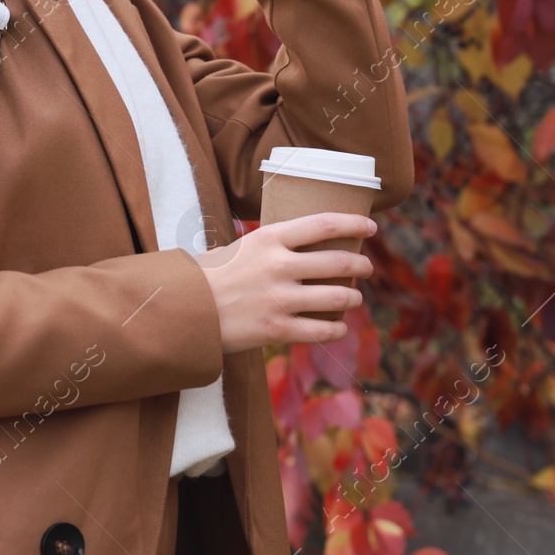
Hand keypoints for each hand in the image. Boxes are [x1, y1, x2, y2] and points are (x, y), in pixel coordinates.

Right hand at [189, 212, 375, 351]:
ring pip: (338, 298)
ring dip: (353, 298)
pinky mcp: (277, 329)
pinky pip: (322, 330)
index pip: (324, 225)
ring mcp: (280, 299)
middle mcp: (279, 266)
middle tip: (366, 268)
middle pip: (339, 263)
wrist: (183, 310)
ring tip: (354, 298)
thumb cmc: (208, 276)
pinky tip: (338, 327)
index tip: (371, 227)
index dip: (353, 224)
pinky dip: (337, 329)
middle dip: (361, 266)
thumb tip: (298, 245)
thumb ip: (269, 247)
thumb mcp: (238, 247)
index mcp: (268, 239)